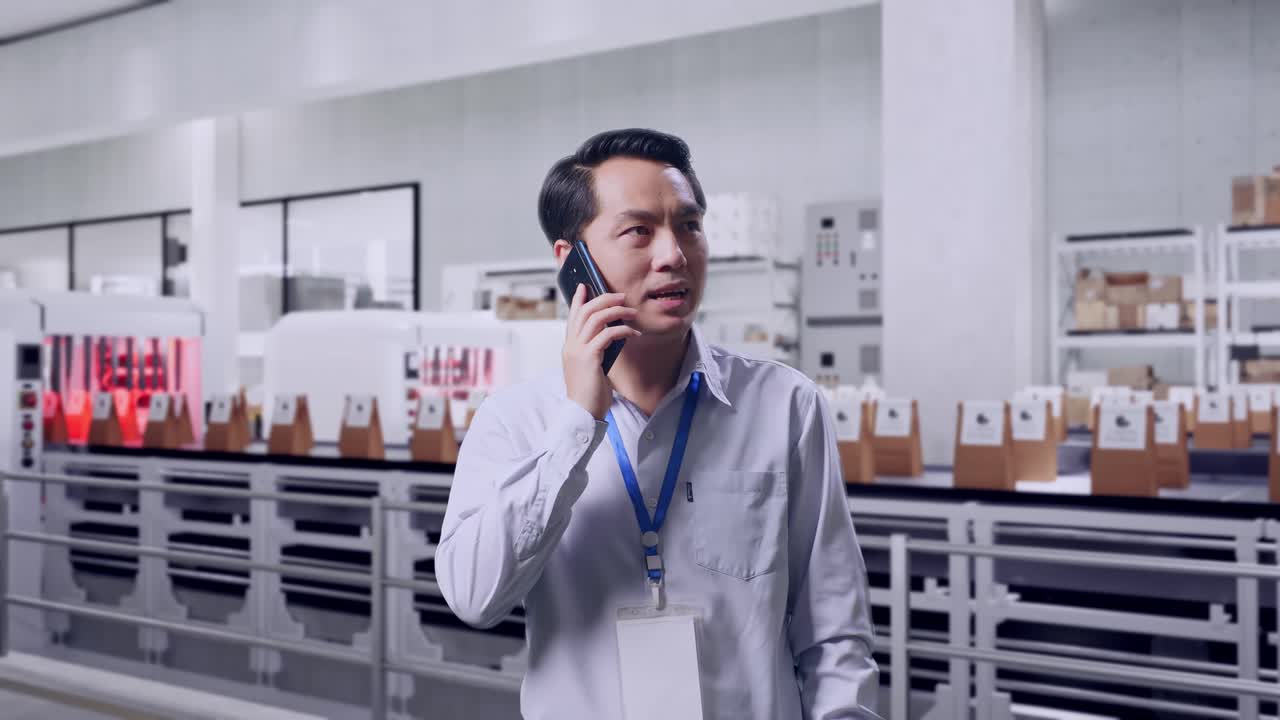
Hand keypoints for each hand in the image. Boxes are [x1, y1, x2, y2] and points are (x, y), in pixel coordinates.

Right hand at [563, 284, 639, 419]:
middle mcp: (571, 345)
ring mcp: (578, 350)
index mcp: (570, 347)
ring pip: (595, 318)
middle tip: (621, 296)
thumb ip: (595, 350)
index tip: (584, 286)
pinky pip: (608, 334)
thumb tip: (611, 336)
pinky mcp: (589, 357)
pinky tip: (634, 333)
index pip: (572, 316)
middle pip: (585, 311)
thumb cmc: (590, 394)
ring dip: (616, 311)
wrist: (582, 413)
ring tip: (631, 312)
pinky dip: (623, 330)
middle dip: (604, 299)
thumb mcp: (591, 367)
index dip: (578, 299)